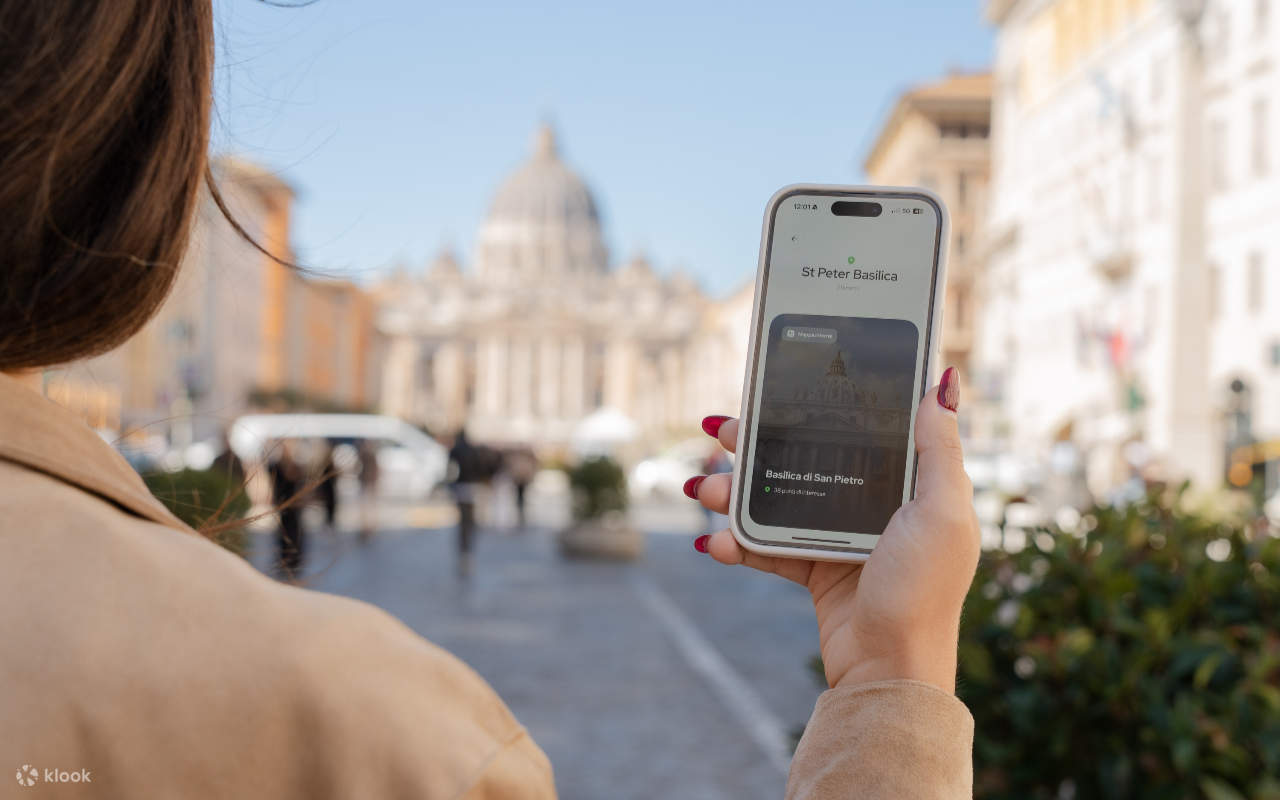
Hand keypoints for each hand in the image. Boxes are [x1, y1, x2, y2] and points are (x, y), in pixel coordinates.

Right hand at [687, 367, 978, 693]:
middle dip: (759, 445)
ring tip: (704, 489)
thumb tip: (943, 384)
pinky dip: (740, 545)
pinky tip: (715, 541)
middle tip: (720, 430)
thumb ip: (939, 449)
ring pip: (780, 501)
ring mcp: (843, 539)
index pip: (861, 430)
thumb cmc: (924, 591)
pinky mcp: (817, 572)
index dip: (821, 406)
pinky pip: (770, 548)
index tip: (780, 388)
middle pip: (809, 459)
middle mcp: (875, 508)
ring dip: (736, 494)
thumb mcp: (943, 513)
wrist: (890, 669)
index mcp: (909, 486)